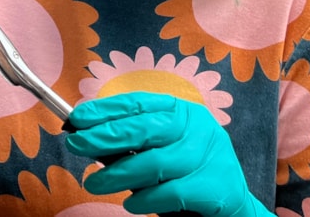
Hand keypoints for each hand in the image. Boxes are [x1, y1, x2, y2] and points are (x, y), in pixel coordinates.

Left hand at [65, 92, 267, 216]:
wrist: (233, 204)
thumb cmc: (188, 173)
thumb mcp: (163, 148)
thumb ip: (133, 144)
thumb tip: (89, 140)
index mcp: (182, 110)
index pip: (138, 103)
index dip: (105, 109)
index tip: (76, 118)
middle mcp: (197, 126)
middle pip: (144, 128)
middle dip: (104, 136)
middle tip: (76, 145)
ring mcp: (208, 155)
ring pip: (155, 162)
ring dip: (118, 174)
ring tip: (95, 183)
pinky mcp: (215, 186)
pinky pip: (171, 192)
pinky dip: (145, 199)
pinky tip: (131, 203)